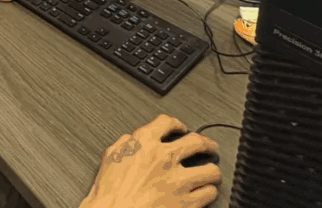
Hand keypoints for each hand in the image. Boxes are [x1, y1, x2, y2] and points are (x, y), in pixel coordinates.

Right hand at [79, 115, 220, 207]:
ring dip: (211, 170)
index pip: (167, 122)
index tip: (181, 128)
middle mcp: (165, 157)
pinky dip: (209, 192)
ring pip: (210, 169)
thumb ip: (126, 143)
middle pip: (196, 141)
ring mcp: (178, 180)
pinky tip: (205, 192)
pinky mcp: (187, 201)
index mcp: (145, 143)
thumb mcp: (111, 157)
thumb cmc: (110, 191)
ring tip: (211, 172)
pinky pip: (209, 193)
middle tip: (209, 146)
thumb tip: (133, 139)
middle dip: (206, 143)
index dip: (177, 123)